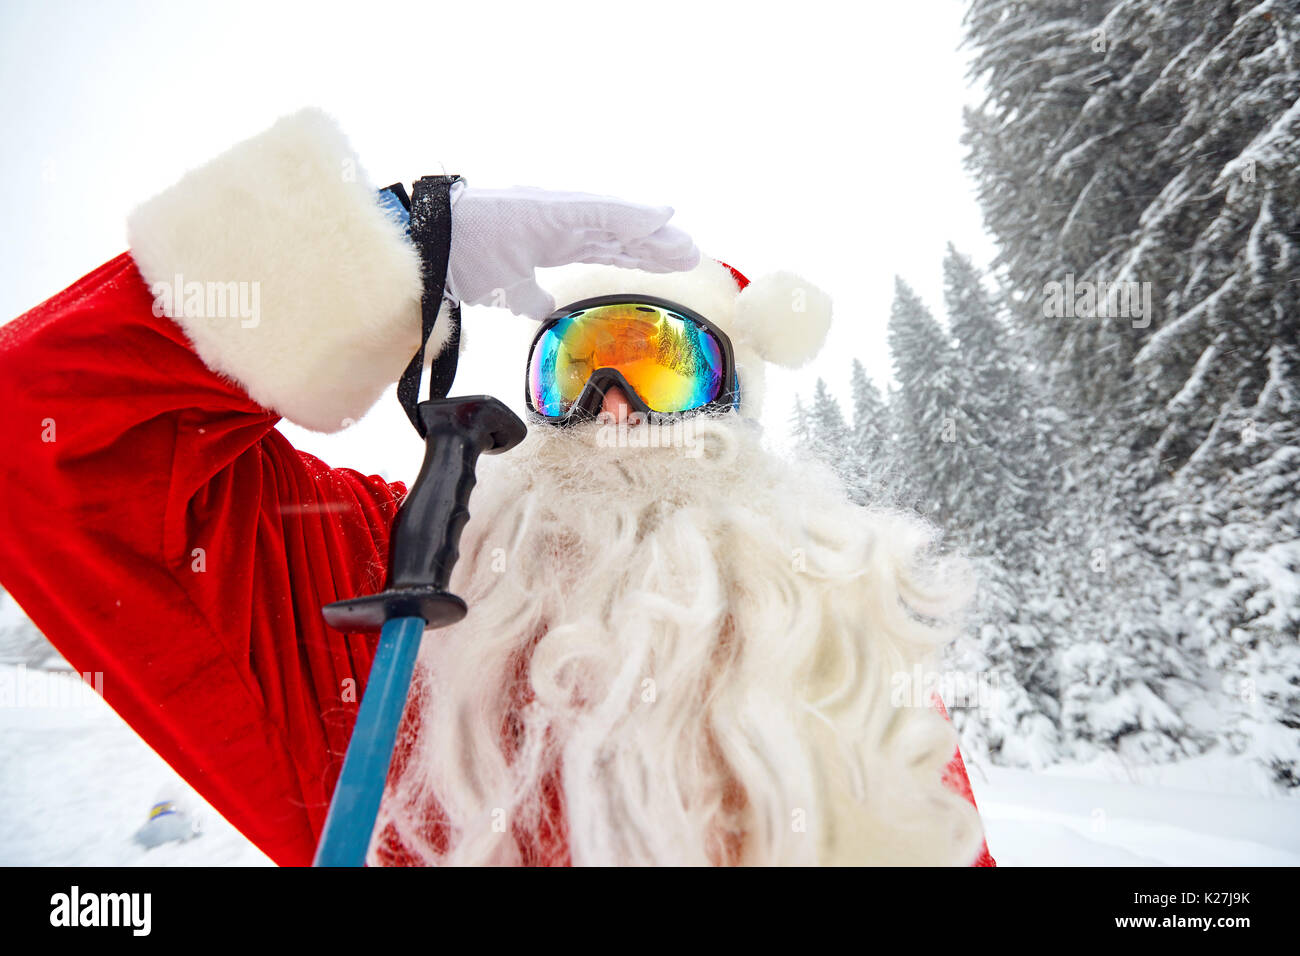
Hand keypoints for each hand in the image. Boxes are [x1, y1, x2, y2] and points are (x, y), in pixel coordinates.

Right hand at [445, 184, 698, 318]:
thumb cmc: (462, 261)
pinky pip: (600, 211)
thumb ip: (531, 296)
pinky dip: (631, 215)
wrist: (433, 247)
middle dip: (653, 246)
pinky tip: (659, 217)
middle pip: (617, 234)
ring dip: (652, 233)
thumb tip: (545, 307)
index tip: (665, 264)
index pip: (603, 246)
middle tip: (689, 254)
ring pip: (616, 222)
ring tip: (684, 242)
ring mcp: (558, 212)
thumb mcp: (507, 289)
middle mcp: (560, 222)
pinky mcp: (553, 207)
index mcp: (551, 238)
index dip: (635, 253)